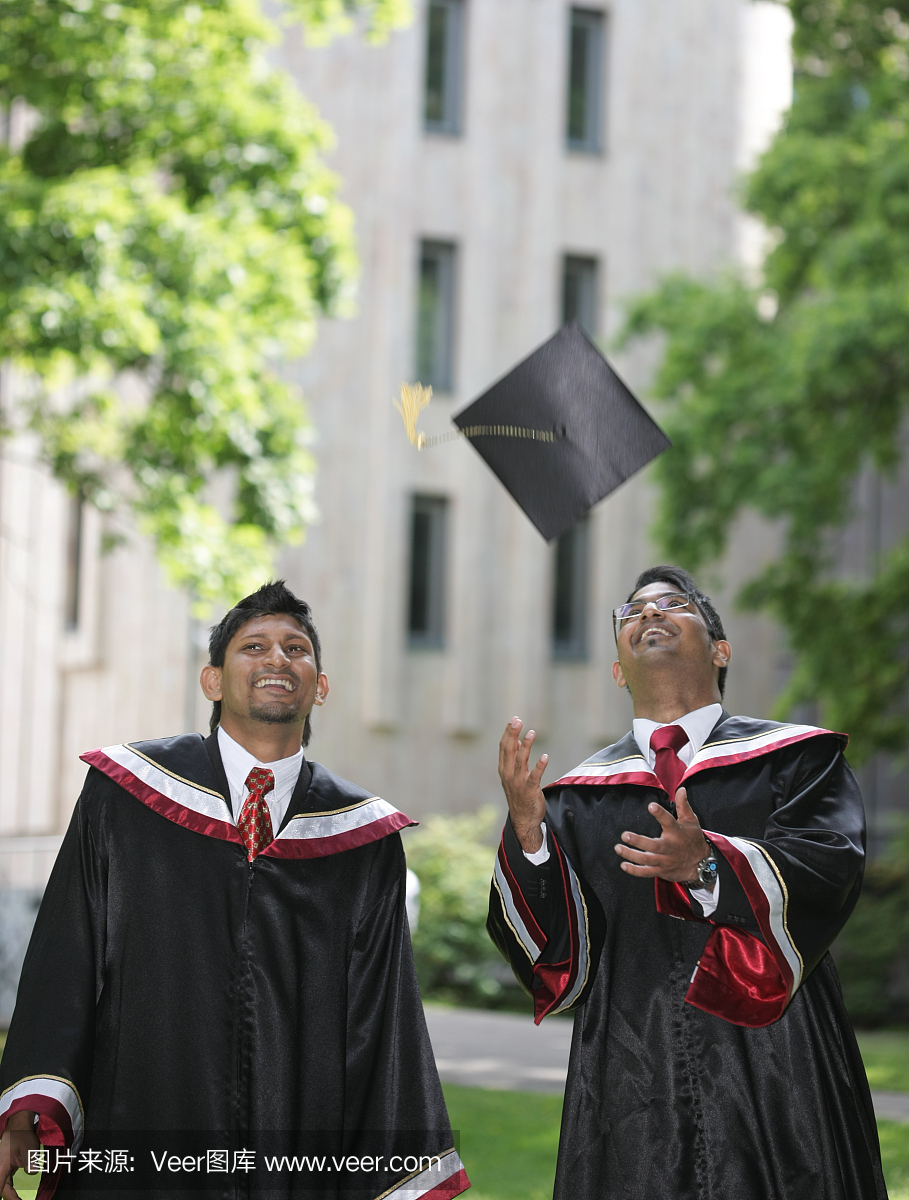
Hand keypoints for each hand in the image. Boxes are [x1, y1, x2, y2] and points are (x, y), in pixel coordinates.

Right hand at [1, 1111, 39, 1199]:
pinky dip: (11, 1191)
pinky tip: (17, 1196)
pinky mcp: (4, 1171)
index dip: (10, 1198)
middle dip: (11, 1198)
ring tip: (20, 1199)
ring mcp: (1, 1171)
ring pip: (3, 1188)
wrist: (17, 1127)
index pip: (2, 1189)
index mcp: (1, 1168)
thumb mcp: (29, 1148)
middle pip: (2, 1191)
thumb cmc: (21, 1137)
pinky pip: (6, 1184)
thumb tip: (32, 1171)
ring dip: (11, 1196)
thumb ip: (30, 1161)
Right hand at [498, 718, 547, 852]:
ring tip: (531, 733)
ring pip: (520, 760)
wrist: (523, 819)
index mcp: (503, 769)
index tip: (514, 719)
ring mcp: (518, 782)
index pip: (504, 747)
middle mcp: (508, 774)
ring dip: (526, 746)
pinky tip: (545, 757)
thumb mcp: (514, 775)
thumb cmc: (519, 795)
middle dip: (512, 734)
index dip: (508, 733)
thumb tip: (518, 741)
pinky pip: (535, 776)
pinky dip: (539, 766)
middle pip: (509, 751)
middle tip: (517, 720)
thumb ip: (515, 758)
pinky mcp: (529, 790)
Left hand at [614, 788, 713, 886]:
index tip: (651, 806)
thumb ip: (683, 805)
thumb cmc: (693, 839)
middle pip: (654, 846)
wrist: (701, 864)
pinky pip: (646, 872)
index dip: (660, 814)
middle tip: (624, 835)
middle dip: (639, 841)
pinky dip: (635, 870)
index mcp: (677, 832)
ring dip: (632, 855)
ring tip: (618, 848)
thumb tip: (681, 789)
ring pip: (647, 860)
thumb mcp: (691, 821)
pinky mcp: (661, 870)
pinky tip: (623, 865)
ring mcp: (665, 861)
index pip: (669, 821)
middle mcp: (670, 847)